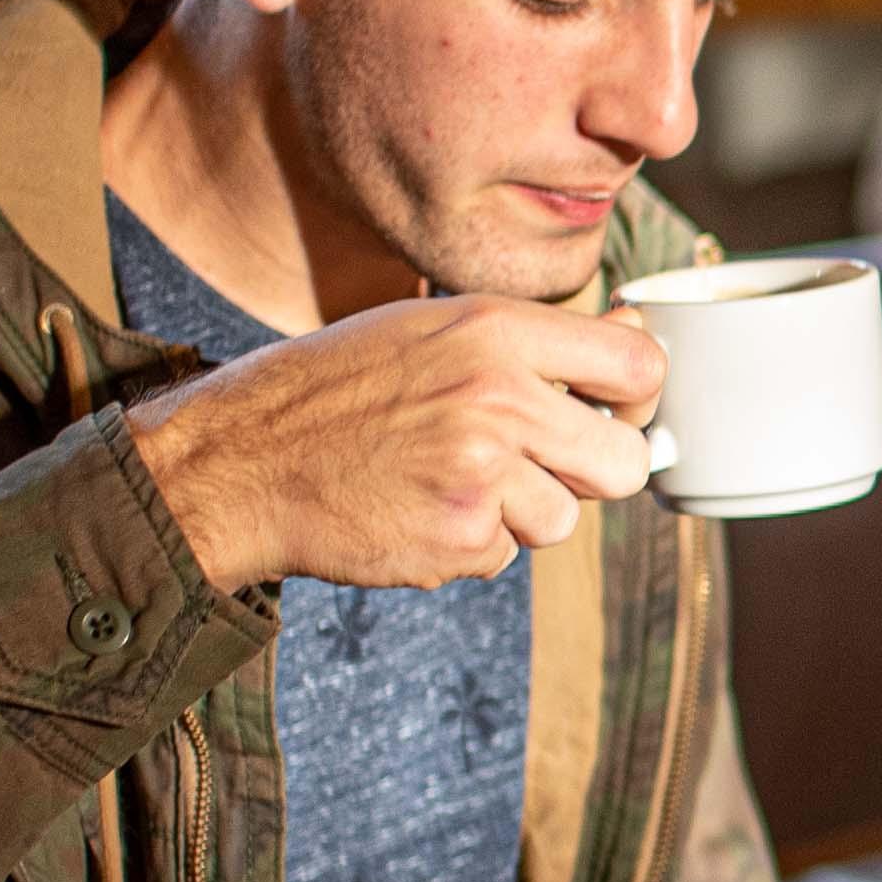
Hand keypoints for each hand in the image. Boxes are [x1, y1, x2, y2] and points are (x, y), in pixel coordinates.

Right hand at [125, 293, 670, 589]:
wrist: (242, 458)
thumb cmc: (340, 388)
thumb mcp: (435, 327)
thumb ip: (536, 338)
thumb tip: (634, 328)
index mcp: (497, 329)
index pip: (637, 363)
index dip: (639, 396)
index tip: (616, 409)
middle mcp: (498, 397)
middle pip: (625, 463)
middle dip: (594, 473)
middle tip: (543, 465)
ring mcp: (480, 474)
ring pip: (564, 520)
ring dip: (520, 514)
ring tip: (446, 479)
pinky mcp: (458, 539)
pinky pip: (505, 554)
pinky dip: (470, 543)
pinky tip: (415, 509)